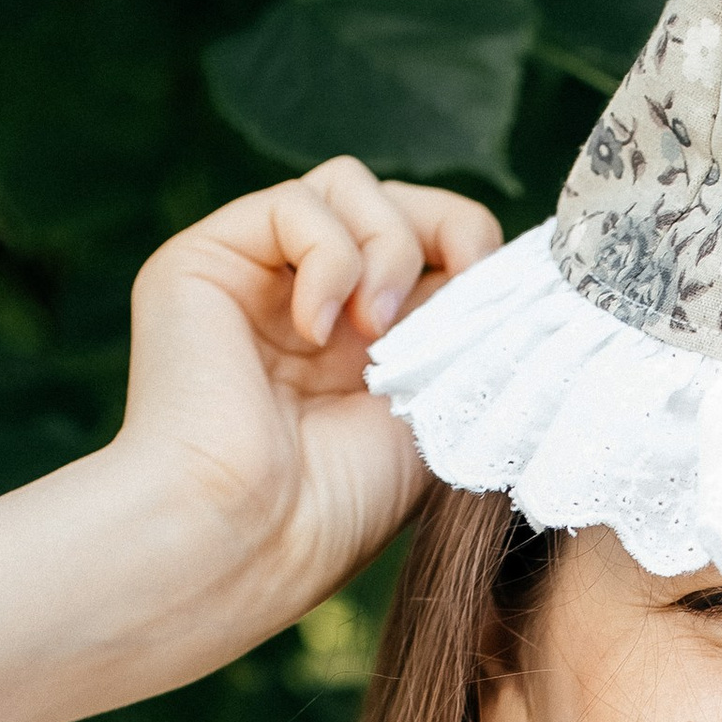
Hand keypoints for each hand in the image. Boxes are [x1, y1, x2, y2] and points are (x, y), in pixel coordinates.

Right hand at [0, 162, 502, 721]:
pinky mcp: (204, 262)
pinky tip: (317, 329)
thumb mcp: (437, 406)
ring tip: (374, 329)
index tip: (492, 298)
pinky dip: (328, 256)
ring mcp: (256, 279)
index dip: (474, 247)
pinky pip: (292, 203)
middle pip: (397, 197)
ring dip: (386, 245)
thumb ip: (468, 330)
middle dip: (441, 233)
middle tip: (439, 308)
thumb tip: (517, 265)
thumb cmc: (341, 504)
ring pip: (347, 183)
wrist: (248, 538)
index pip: (434, 242)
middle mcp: (313, 301)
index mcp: (368, 340)